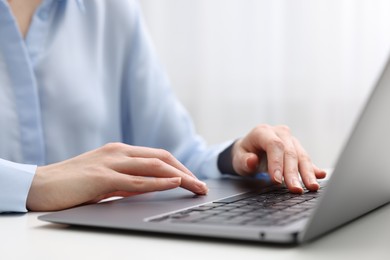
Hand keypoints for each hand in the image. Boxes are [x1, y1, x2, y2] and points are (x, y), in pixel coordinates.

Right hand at [26, 143, 207, 210]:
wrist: (39, 185)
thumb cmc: (72, 184)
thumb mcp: (105, 180)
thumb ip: (127, 181)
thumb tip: (151, 186)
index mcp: (120, 152)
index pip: (158, 156)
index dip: (179, 167)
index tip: (193, 180)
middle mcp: (119, 152)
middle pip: (162, 158)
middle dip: (186, 171)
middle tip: (202, 186)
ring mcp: (111, 162)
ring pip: (154, 165)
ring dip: (180, 177)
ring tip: (197, 187)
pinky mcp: (102, 177)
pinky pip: (136, 179)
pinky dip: (158, 181)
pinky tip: (174, 183)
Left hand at [231, 124, 325, 192]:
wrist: (250, 149)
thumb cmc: (244, 154)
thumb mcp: (238, 157)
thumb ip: (243, 160)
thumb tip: (251, 161)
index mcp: (263, 132)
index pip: (274, 145)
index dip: (276, 163)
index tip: (276, 180)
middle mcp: (279, 133)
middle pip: (289, 152)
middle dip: (293, 172)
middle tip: (295, 189)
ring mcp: (291, 140)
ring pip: (301, 156)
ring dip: (307, 173)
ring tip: (311, 187)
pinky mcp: (298, 149)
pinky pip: (307, 159)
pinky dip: (313, 169)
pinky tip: (320, 175)